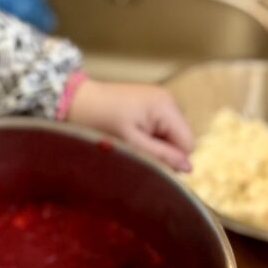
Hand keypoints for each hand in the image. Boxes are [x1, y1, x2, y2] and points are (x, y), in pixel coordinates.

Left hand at [67, 79, 193, 171]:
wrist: (76, 100)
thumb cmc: (100, 120)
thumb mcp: (132, 142)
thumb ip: (162, 155)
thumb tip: (190, 168)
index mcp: (166, 106)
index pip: (188, 144)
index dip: (171, 158)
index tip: (147, 158)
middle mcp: (168, 99)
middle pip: (180, 139)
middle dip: (162, 150)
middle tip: (134, 148)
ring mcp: (159, 99)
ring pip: (170, 135)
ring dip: (154, 144)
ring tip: (129, 139)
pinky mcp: (150, 102)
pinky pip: (159, 127)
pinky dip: (148, 135)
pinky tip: (129, 132)